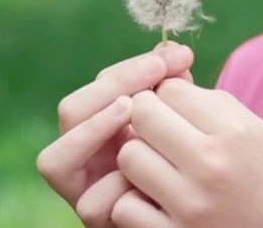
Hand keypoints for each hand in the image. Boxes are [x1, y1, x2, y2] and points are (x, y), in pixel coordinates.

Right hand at [37, 42, 194, 227]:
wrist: (208, 214)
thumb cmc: (196, 163)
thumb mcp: (185, 121)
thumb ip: (176, 92)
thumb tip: (176, 53)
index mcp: (106, 124)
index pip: (102, 84)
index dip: (133, 66)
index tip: (178, 55)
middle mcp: (88, 155)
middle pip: (71, 111)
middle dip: (113, 84)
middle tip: (158, 70)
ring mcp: (87, 189)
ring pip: (54, 160)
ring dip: (93, 129)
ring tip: (128, 108)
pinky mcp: (100, 221)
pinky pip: (90, 204)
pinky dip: (114, 186)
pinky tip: (141, 169)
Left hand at [109, 79, 262, 227]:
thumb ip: (218, 109)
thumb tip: (172, 85)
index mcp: (238, 134)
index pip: (170, 90)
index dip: (169, 96)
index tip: (177, 111)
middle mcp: (211, 165)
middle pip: (142, 115)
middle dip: (145, 118)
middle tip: (160, 133)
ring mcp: (190, 205)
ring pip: (128, 157)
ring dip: (137, 158)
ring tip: (158, 167)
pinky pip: (125, 206)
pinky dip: (133, 202)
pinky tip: (155, 202)